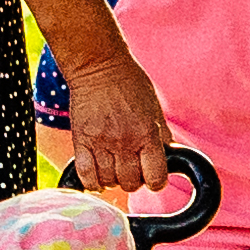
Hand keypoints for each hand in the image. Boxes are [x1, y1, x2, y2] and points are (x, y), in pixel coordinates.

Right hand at [55, 45, 170, 198]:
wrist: (98, 65)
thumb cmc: (129, 83)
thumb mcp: (155, 108)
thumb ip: (162, 136)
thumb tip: (169, 158)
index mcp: (147, 134)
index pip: (156, 177)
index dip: (156, 182)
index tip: (152, 177)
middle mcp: (125, 141)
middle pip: (131, 183)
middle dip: (133, 181)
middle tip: (131, 169)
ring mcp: (101, 142)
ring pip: (108, 181)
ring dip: (112, 180)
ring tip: (113, 169)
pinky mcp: (80, 140)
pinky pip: (85, 175)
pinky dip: (91, 182)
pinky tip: (96, 175)